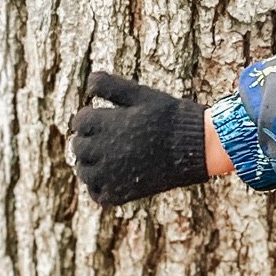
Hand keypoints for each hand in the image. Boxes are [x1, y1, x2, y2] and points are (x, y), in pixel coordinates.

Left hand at [69, 72, 212, 206]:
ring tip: (108, 157)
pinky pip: (97, 193)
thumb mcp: (141, 93)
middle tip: (105, 138)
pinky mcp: (122, 193)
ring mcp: (112, 175)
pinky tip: (113, 176)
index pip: (80, 121)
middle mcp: (105, 151)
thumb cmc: (169, 116)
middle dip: (87, 140)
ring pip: (84, 171)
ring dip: (90, 164)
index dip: (89, 118)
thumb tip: (87, 82)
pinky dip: (100, 186)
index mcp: (108, 124)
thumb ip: (110, 85)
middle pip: (78, 146)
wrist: (197, 147)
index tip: (102, 118)